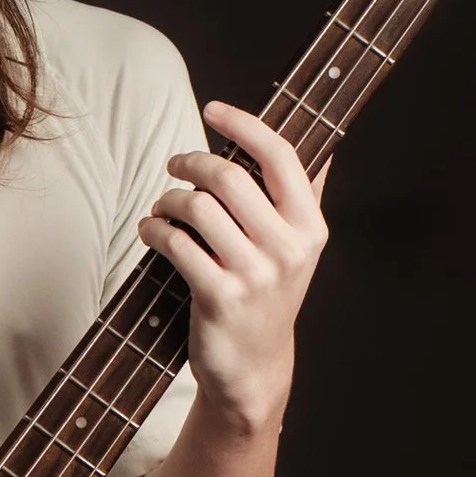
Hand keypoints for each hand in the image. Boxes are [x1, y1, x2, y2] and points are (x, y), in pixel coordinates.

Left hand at [136, 102, 328, 435]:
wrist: (254, 367)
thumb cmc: (268, 298)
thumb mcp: (299, 249)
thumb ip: (307, 198)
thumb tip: (324, 147)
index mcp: (310, 227)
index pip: (280, 155)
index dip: (242, 124)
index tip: (212, 109)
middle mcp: (288, 248)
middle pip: (228, 177)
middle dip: (191, 163)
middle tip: (175, 165)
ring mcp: (254, 275)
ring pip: (197, 208)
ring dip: (168, 199)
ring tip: (161, 206)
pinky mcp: (219, 297)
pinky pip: (176, 243)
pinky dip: (155, 230)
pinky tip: (151, 230)